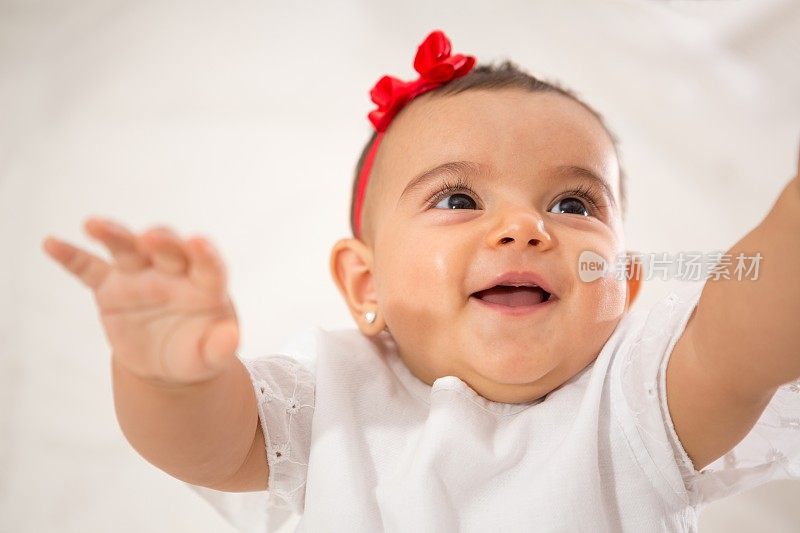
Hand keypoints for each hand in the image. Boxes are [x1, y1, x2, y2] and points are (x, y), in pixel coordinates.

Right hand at [42, 218, 239, 385]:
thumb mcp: (210, 356)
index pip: (209, 264)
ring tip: (94, 224)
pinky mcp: (110, 286)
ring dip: (113, 234)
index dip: (205, 253)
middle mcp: (174, 271)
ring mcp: (140, 275)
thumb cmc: (196, 352)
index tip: (199, 242)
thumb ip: (221, 347)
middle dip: (160, 241)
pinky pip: (88, 268)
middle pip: (167, 248)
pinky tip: (51, 243)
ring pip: (128, 248)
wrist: (166, 362)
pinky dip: (71, 256)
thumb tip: (232, 337)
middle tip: (151, 238)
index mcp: (206, 284)